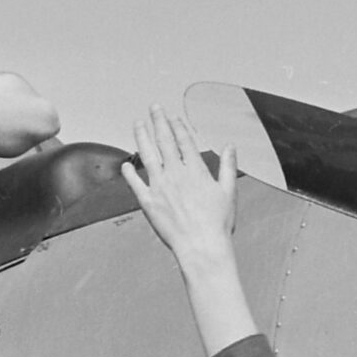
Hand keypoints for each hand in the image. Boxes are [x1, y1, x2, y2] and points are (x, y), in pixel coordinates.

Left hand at [124, 105, 237, 272]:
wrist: (202, 248)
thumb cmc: (218, 225)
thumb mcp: (229, 193)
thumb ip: (228, 167)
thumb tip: (230, 146)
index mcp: (196, 171)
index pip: (185, 141)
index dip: (178, 126)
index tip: (173, 116)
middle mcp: (175, 174)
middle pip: (165, 141)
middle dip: (158, 121)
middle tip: (153, 108)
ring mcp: (160, 187)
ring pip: (148, 155)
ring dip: (142, 137)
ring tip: (138, 124)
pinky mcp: (149, 203)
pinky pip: (136, 184)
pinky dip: (130, 173)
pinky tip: (126, 164)